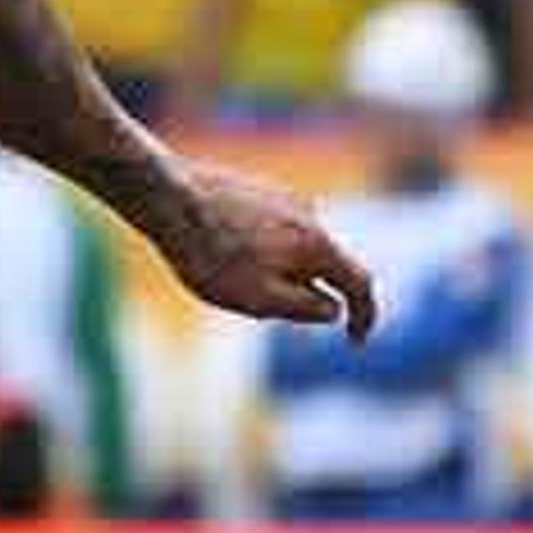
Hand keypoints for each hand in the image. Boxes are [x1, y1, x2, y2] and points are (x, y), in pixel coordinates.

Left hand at [153, 159, 380, 335]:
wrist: (167, 197)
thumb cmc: (210, 255)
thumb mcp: (259, 300)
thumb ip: (303, 309)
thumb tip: (333, 311)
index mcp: (317, 244)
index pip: (360, 283)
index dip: (364, 316)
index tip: (354, 341)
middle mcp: (309, 214)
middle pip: (323, 266)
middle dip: (300, 294)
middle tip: (253, 306)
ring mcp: (283, 198)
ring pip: (292, 249)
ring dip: (273, 273)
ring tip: (222, 275)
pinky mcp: (257, 191)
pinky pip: (269, 232)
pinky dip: (256, 252)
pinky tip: (216, 254)